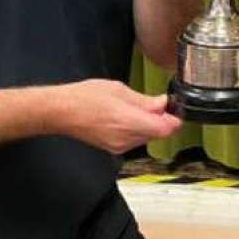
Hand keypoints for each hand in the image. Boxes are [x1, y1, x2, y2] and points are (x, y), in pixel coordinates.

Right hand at [59, 79, 182, 152]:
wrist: (62, 112)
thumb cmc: (85, 98)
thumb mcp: (119, 90)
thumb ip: (144, 100)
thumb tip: (162, 104)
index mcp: (129, 122)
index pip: (164, 129)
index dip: (174, 119)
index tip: (176, 110)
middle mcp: (126, 139)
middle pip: (157, 134)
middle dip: (161, 120)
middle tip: (158, 103)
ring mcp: (119, 146)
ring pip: (146, 137)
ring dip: (149, 124)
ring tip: (137, 107)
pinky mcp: (113, 148)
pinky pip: (134, 140)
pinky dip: (137, 129)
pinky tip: (127, 116)